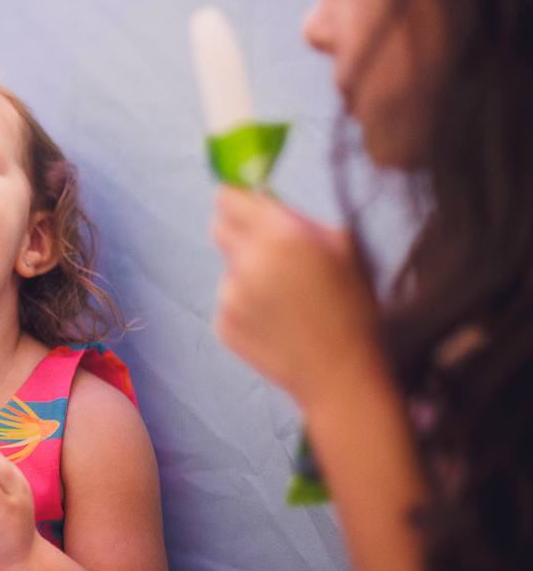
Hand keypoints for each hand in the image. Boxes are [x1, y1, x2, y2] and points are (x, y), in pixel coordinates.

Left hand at [210, 186, 381, 408]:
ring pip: (228, 269)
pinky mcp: (223, 324)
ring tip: (284, 300)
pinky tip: (275, 322)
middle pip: (218, 228)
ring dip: (247, 276)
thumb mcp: (343, 247)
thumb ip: (301, 219)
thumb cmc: (353, 307)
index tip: (247, 209)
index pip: (226, 198)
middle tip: (268, 252)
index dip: (237, 202)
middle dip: (239, 234)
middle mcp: (247, 261)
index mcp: (279, 235)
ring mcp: (230, 295)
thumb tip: (268, 201)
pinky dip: (245, 307)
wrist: (342, 373)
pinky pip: (228, 302)